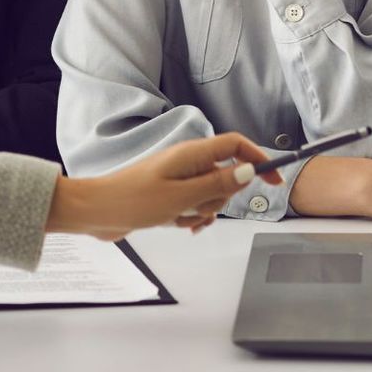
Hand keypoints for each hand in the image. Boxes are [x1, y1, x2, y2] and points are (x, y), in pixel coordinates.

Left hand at [45, 133, 281, 240]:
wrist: (96, 211)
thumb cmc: (132, 200)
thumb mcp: (181, 197)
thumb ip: (217, 184)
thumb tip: (248, 172)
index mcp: (191, 154)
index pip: (236, 145)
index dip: (258, 160)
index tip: (274, 181)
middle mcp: (187, 162)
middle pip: (226, 175)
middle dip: (220, 198)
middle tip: (197, 208)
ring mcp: (178, 178)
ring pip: (210, 194)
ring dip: (202, 211)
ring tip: (179, 218)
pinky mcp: (169, 194)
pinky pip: (194, 205)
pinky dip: (191, 217)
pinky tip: (178, 225)